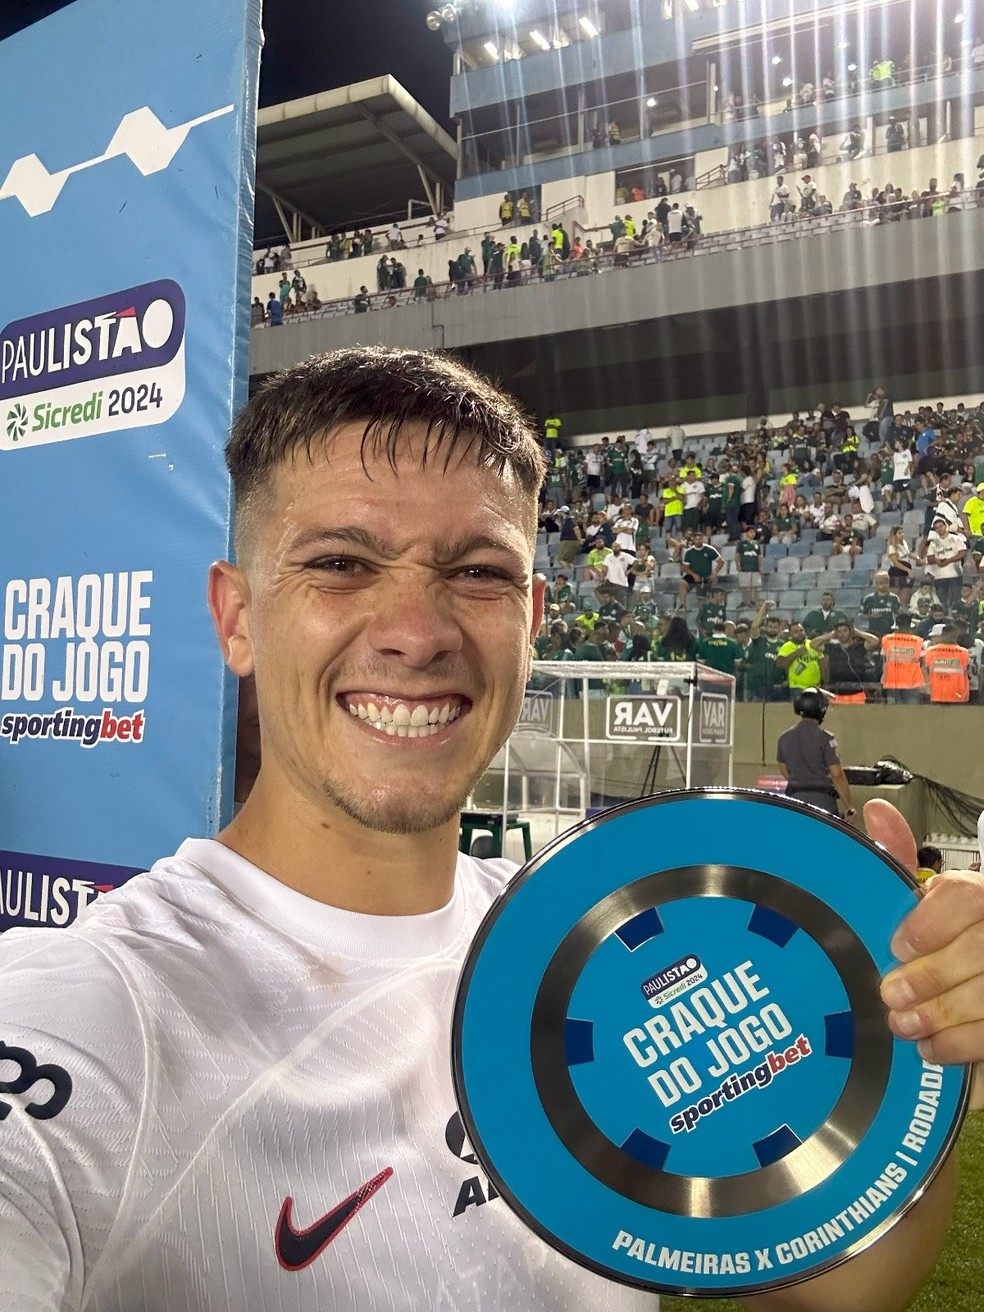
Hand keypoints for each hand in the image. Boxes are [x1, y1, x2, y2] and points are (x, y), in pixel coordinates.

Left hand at [868, 799, 983, 1108]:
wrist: (977, 956)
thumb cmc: (957, 927)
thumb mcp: (936, 892)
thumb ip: (906, 859)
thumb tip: (877, 813)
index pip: (964, 897)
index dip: (929, 925)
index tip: (897, 947)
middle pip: (980, 950)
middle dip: (931, 978)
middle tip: (892, 996)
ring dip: (943, 1017)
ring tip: (904, 1027)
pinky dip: (963, 1046)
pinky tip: (931, 1049)